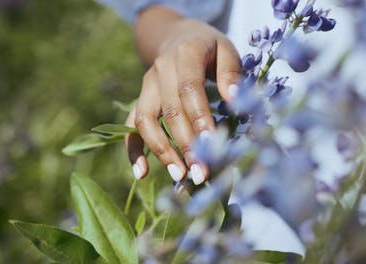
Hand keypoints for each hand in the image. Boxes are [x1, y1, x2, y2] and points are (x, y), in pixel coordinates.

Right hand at [125, 10, 240, 184]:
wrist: (178, 37)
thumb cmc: (209, 49)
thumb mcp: (227, 50)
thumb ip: (231, 72)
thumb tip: (234, 99)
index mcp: (185, 53)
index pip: (189, 89)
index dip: (200, 119)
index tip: (212, 147)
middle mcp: (160, 69)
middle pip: (169, 111)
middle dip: (185, 145)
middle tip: (202, 173)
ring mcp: (146, 86)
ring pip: (146, 120)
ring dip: (161, 151)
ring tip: (180, 176)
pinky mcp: (140, 99)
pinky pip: (131, 126)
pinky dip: (133, 150)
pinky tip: (141, 173)